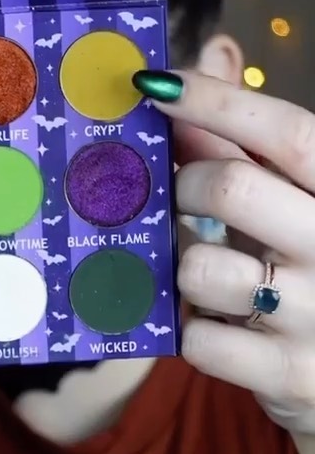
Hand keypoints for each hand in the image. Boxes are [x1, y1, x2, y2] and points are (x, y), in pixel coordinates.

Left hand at [135, 69, 314, 436]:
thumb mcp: (298, 206)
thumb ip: (249, 151)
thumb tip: (193, 78)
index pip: (291, 134)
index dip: (219, 103)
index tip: (156, 84)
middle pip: (231, 188)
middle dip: (184, 186)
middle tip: (179, 194)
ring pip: (200, 268)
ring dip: (184, 267)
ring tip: (208, 272)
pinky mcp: (290, 375)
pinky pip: (198, 337)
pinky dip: (192, 327)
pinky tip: (217, 325)